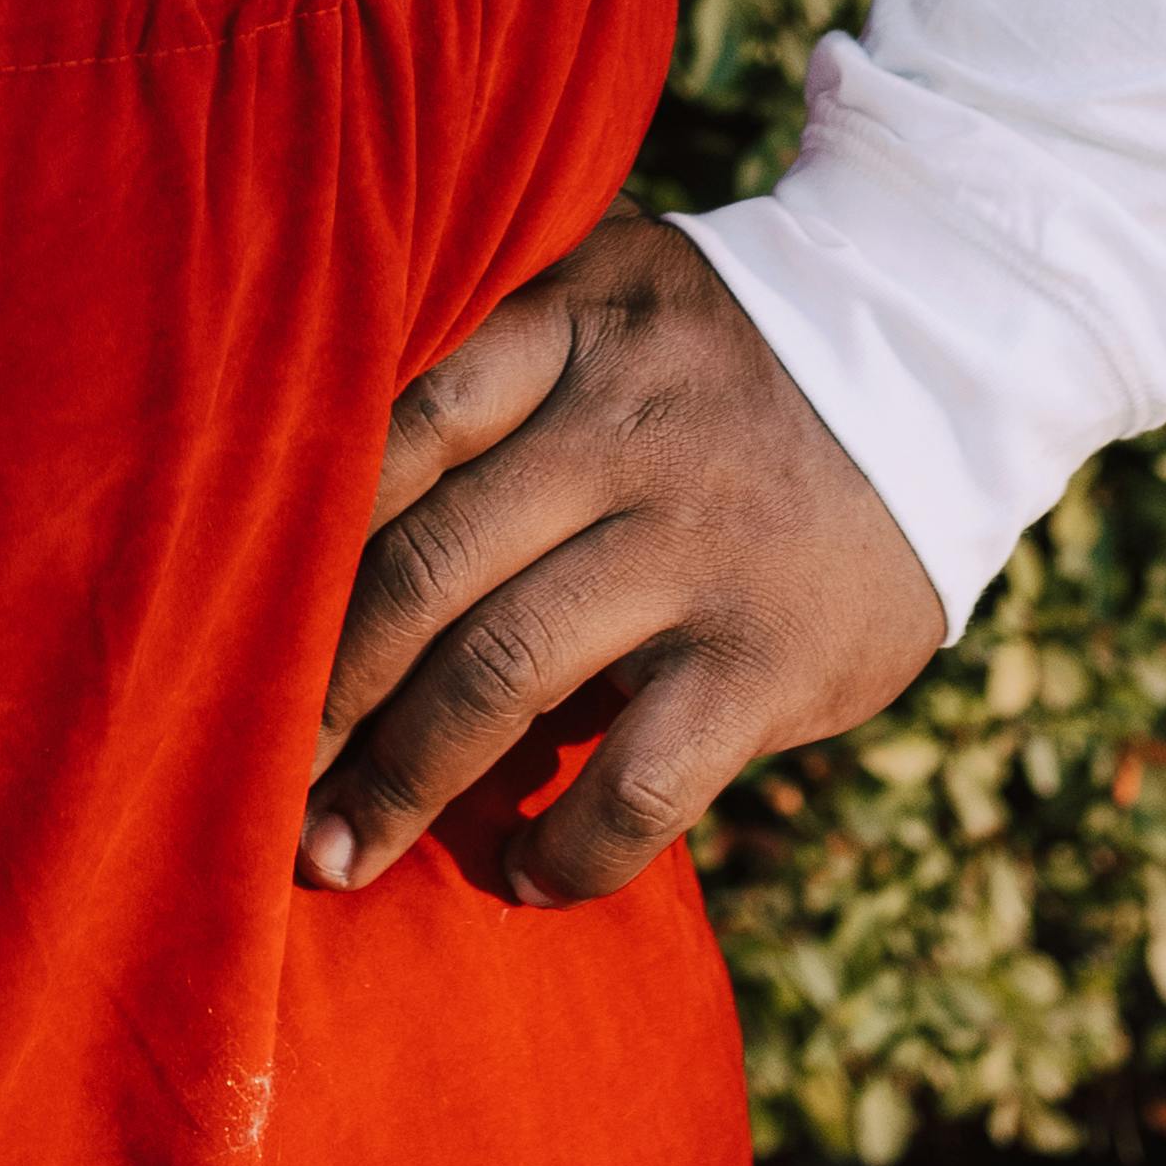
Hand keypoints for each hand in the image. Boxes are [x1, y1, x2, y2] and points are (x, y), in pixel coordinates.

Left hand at [302, 201, 941, 909]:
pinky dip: (567, 847)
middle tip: (254, 776)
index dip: (295, 537)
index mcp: (557, 331)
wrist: (946, 353)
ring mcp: (691, 547)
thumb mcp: (600, 288)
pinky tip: (518, 876)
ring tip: (336, 854)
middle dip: (321, 691)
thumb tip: (316, 489)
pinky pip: (641, 779)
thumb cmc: (715, 347)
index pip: (390, 428)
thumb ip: (482, 351)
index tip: (220, 623)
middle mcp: (614, 434)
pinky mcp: (765, 656)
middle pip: (422, 569)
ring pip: (504, 675)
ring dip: (403, 781)